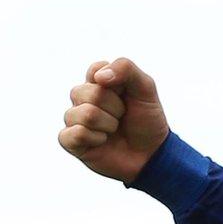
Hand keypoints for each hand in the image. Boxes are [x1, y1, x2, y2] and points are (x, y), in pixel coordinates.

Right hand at [59, 57, 170, 183]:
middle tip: (123, 116)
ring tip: (114, 130)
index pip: (95, 70)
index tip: (126, 94)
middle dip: (115, 107)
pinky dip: (96, 139)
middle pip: (89, 93)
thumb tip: (98, 77)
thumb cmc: (147, 120)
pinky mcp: (70, 141)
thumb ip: (126, 69)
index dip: (116, 84)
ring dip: (108, 124)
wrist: (152, 154)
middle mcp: (83, 99)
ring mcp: (75, 119)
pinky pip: (74, 134)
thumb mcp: (146, 89)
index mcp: (98, 83)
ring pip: (85, 114)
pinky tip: (102, 142)